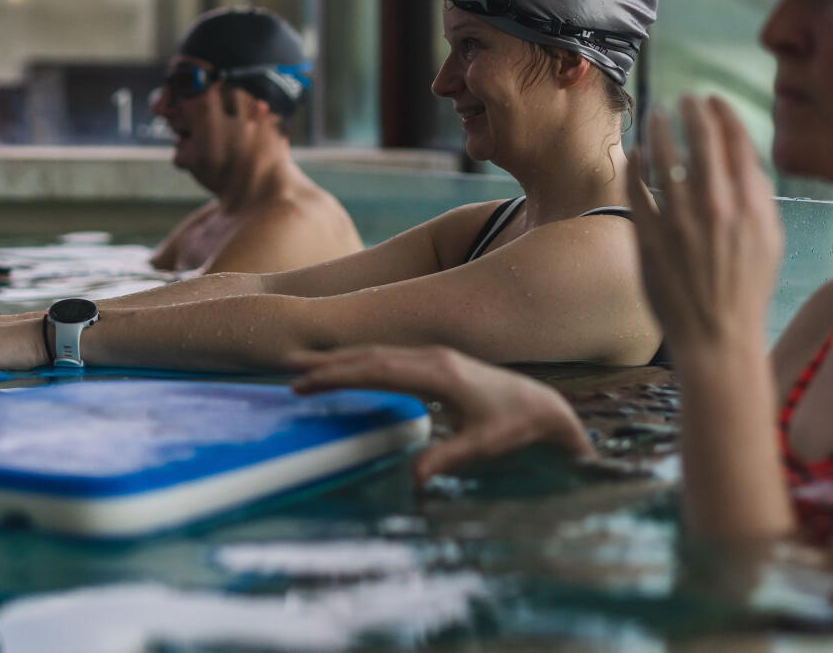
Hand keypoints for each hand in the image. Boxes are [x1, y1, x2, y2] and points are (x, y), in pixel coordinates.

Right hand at [286, 345, 592, 482]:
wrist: (544, 407)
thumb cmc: (515, 426)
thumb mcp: (484, 446)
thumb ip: (449, 458)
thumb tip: (414, 479)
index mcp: (438, 373)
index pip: (377, 371)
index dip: (339, 376)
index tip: (306, 383)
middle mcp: (432, 358)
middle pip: (370, 356)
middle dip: (328, 363)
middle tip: (288, 368)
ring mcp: (434, 357)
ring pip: (378, 353)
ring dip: (341, 358)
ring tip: (304, 363)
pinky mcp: (437, 364)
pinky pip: (390, 357)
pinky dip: (361, 361)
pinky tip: (347, 368)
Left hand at [626, 96, 783, 351]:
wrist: (717, 336)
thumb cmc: (746, 289)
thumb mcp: (769, 241)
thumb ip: (759, 197)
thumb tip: (745, 159)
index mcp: (750, 206)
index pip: (737, 142)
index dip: (724, 114)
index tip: (713, 100)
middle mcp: (716, 208)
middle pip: (702, 140)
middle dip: (692, 110)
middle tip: (685, 98)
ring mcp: (680, 222)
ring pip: (665, 157)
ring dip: (660, 128)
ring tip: (657, 114)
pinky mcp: (650, 237)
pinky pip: (637, 188)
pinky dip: (635, 165)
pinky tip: (636, 153)